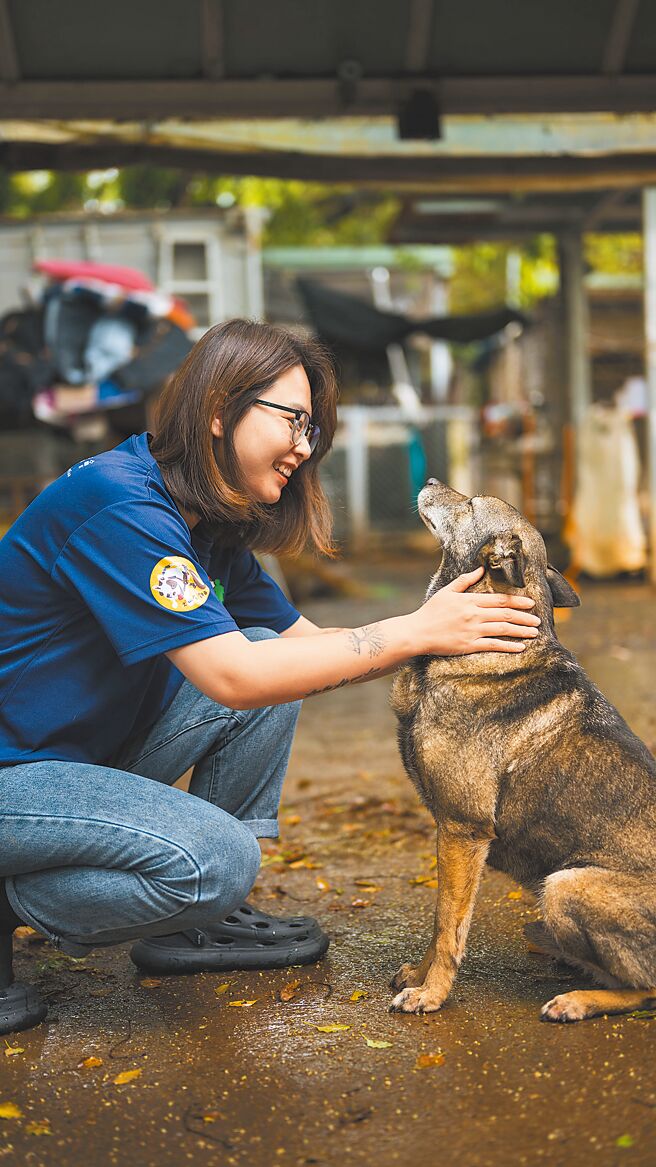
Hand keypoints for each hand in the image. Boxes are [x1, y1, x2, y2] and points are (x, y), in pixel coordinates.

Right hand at [413, 567, 539, 655]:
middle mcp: (474, 615)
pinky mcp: (469, 645)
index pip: (499, 600)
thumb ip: (465, 581)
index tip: (531, 603)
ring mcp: (472, 631)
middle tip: (538, 620)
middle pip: (505, 614)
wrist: (417, 632)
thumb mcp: (447, 592)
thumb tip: (480, 569)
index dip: (517, 601)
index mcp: (470, 601)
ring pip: (502, 629)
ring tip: (534, 632)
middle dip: (524, 617)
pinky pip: (493, 645)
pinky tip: (520, 647)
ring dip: (521, 631)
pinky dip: (508, 646)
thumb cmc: (430, 611)